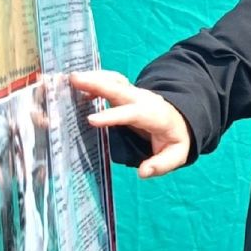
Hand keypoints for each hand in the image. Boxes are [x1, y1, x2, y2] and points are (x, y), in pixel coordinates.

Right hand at [69, 69, 191, 177]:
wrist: (179, 118)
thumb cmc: (174, 138)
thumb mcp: (177, 154)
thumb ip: (161, 164)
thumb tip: (142, 172)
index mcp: (154, 115)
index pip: (132, 114)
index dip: (112, 116)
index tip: (91, 120)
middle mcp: (142, 99)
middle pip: (120, 89)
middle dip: (97, 84)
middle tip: (74, 79)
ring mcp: (133, 93)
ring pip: (113, 80)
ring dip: (93, 77)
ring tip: (71, 78)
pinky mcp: (125, 92)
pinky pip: (110, 81)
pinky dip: (94, 79)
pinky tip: (78, 86)